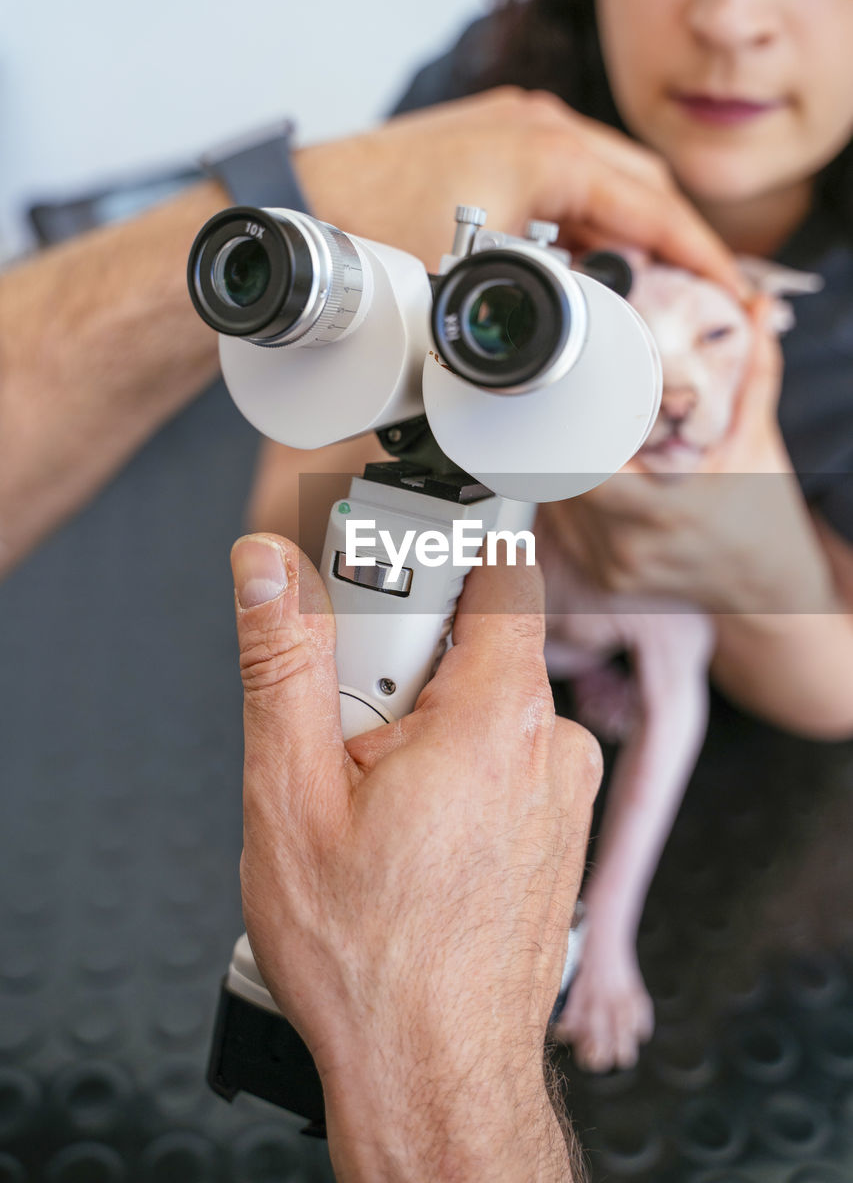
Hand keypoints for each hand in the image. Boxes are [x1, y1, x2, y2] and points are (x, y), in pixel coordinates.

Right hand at [231, 533, 600, 1181]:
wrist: (433, 1077)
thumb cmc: (371, 961)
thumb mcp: (291, 796)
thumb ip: (283, 662)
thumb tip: (267, 569)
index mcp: (497, 716)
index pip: (491, 568)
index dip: (419, 565)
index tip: (367, 595)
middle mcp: (548, 743)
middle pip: (467, 640)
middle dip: (394, 667)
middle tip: (348, 738)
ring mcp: (563, 788)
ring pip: (477, 704)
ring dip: (417, 729)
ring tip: (375, 807)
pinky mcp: (558, 825)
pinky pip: (500, 757)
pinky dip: (451, 770)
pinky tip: (411, 834)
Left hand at [294, 88, 744, 292]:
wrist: (301, 204)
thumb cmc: (368, 229)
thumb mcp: (471, 280)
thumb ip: (541, 307)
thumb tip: (583, 350)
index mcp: (549, 153)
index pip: (654, 207)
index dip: (699, 257)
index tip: (728, 293)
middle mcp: (536, 126)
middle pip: (639, 185)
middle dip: (671, 242)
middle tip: (690, 297)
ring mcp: (509, 128)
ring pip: (601, 180)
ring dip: (625, 229)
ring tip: (639, 287)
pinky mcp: (484, 143)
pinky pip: (561, 178)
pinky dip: (583, 217)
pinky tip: (578, 259)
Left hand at [540, 301, 833, 613]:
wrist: (766, 585)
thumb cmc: (761, 510)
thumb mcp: (758, 438)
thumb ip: (754, 372)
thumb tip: (756, 308)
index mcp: (666, 507)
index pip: (584, 470)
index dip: (563, 439)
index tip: (562, 410)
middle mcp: (632, 543)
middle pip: (562, 482)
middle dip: (565, 447)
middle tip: (573, 419)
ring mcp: (614, 566)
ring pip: (558, 505)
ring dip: (565, 474)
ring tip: (591, 452)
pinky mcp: (604, 578)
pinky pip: (568, 530)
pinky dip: (574, 503)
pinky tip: (600, 487)